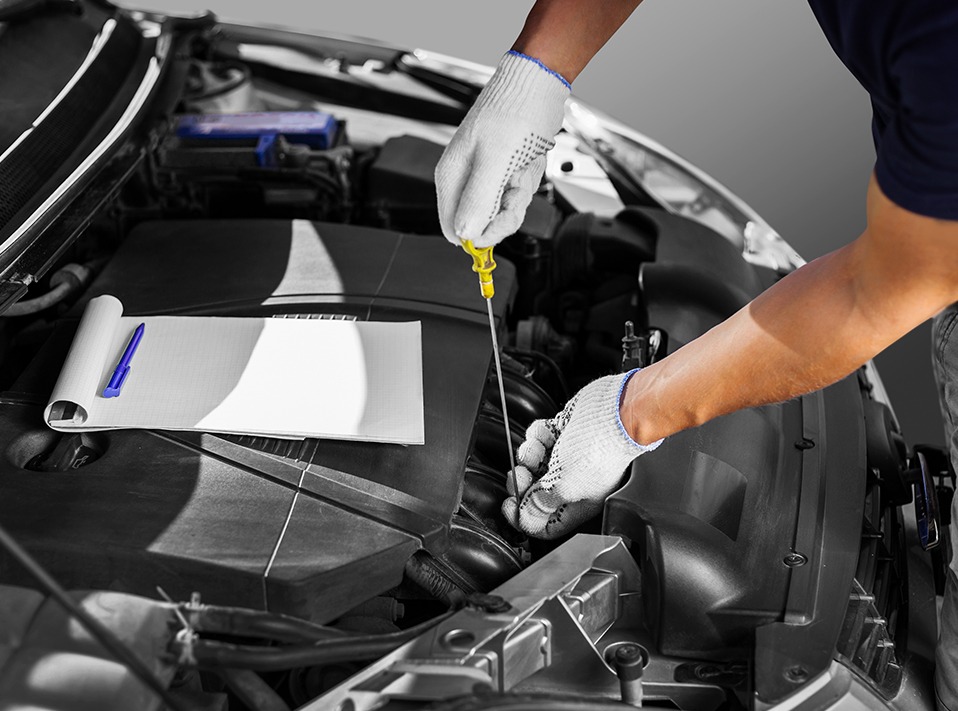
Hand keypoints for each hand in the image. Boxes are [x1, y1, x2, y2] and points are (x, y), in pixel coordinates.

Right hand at [435, 51, 569, 247]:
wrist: (537, 85)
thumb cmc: (514, 112)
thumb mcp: (495, 160)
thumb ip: (477, 199)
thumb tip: (464, 233)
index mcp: (451, 176)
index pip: (453, 227)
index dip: (478, 233)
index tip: (498, 222)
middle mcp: (465, 180)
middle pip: (481, 223)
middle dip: (506, 211)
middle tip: (515, 185)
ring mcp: (485, 178)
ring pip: (503, 211)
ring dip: (519, 194)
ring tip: (521, 167)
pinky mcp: (504, 174)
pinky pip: (516, 196)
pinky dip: (527, 184)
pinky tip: (527, 164)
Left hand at [501, 370, 662, 538]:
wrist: (615, 410)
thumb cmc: (601, 448)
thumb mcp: (564, 485)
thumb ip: (540, 504)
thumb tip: (525, 517)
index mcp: (578, 503)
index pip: (546, 524)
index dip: (524, 517)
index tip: (510, 504)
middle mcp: (574, 482)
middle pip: (535, 492)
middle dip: (523, 481)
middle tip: (520, 472)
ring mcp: (569, 457)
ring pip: (535, 462)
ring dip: (530, 453)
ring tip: (539, 448)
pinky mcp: (566, 434)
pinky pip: (541, 438)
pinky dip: (539, 434)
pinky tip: (548, 432)